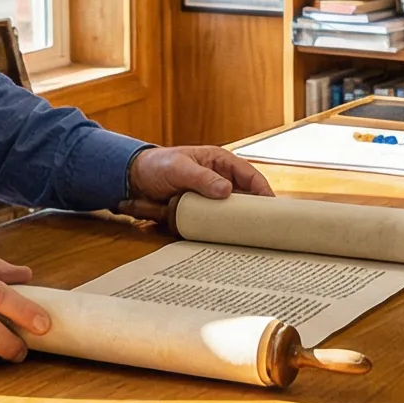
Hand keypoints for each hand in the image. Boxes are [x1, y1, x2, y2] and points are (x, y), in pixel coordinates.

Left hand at [119, 144, 274, 222]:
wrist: (132, 180)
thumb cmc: (156, 165)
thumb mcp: (179, 168)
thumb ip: (201, 178)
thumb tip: (226, 191)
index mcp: (220, 162)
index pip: (249, 174)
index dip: (263, 189)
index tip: (271, 206)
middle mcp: (220, 179)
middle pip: (246, 196)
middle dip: (257, 210)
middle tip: (268, 227)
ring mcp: (211, 196)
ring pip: (233, 210)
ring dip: (241, 222)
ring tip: (253, 237)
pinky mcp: (201, 211)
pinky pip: (217, 221)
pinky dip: (224, 229)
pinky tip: (230, 240)